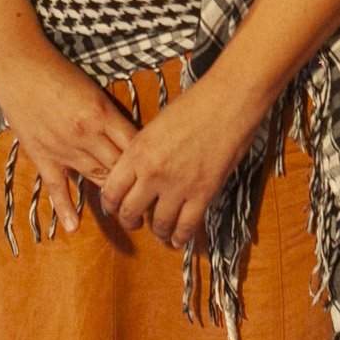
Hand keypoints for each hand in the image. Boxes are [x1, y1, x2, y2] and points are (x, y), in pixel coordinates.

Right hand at [0, 44, 135, 234]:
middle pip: (119, 166)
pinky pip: (56, 186)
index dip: (149, 164)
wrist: (19, 65)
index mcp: (103, 114)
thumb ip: (111, 115)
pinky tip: (73, 227)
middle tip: (154, 201)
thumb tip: (133, 137)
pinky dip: (65, 207)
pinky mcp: (42, 155)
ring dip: (112, 196)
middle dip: (137, 185)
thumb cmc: (59, 72)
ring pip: (95, 177)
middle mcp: (86, 135)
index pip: (134, 147)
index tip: (163, 176)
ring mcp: (63, 148)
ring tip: (129, 215)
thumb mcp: (94, 89)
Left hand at [99, 76, 266, 248]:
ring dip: (157, 232)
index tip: (115, 207)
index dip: (110, 204)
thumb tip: (137, 173)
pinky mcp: (203, 193)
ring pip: (158, 224)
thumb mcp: (156, 126)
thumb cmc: (194, 105)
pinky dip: (181, 237)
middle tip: (135, 222)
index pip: (111, 191)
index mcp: (137, 152)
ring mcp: (178, 186)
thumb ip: (142, 151)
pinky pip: (187, 226)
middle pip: (130, 212)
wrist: (228, 101)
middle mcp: (152, 173)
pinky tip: (179, 239)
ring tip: (160, 232)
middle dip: (130, 221)